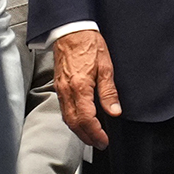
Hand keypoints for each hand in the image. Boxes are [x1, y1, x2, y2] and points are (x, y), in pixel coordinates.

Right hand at [54, 28, 120, 148]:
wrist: (70, 30)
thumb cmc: (88, 44)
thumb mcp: (106, 67)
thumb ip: (109, 92)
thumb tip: (114, 111)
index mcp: (80, 87)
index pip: (86, 119)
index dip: (95, 133)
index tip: (104, 140)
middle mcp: (67, 91)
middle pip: (74, 123)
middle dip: (87, 137)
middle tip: (99, 143)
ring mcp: (61, 90)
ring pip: (67, 118)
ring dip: (79, 130)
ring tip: (92, 136)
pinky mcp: (59, 86)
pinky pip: (64, 109)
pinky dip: (73, 120)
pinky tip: (81, 120)